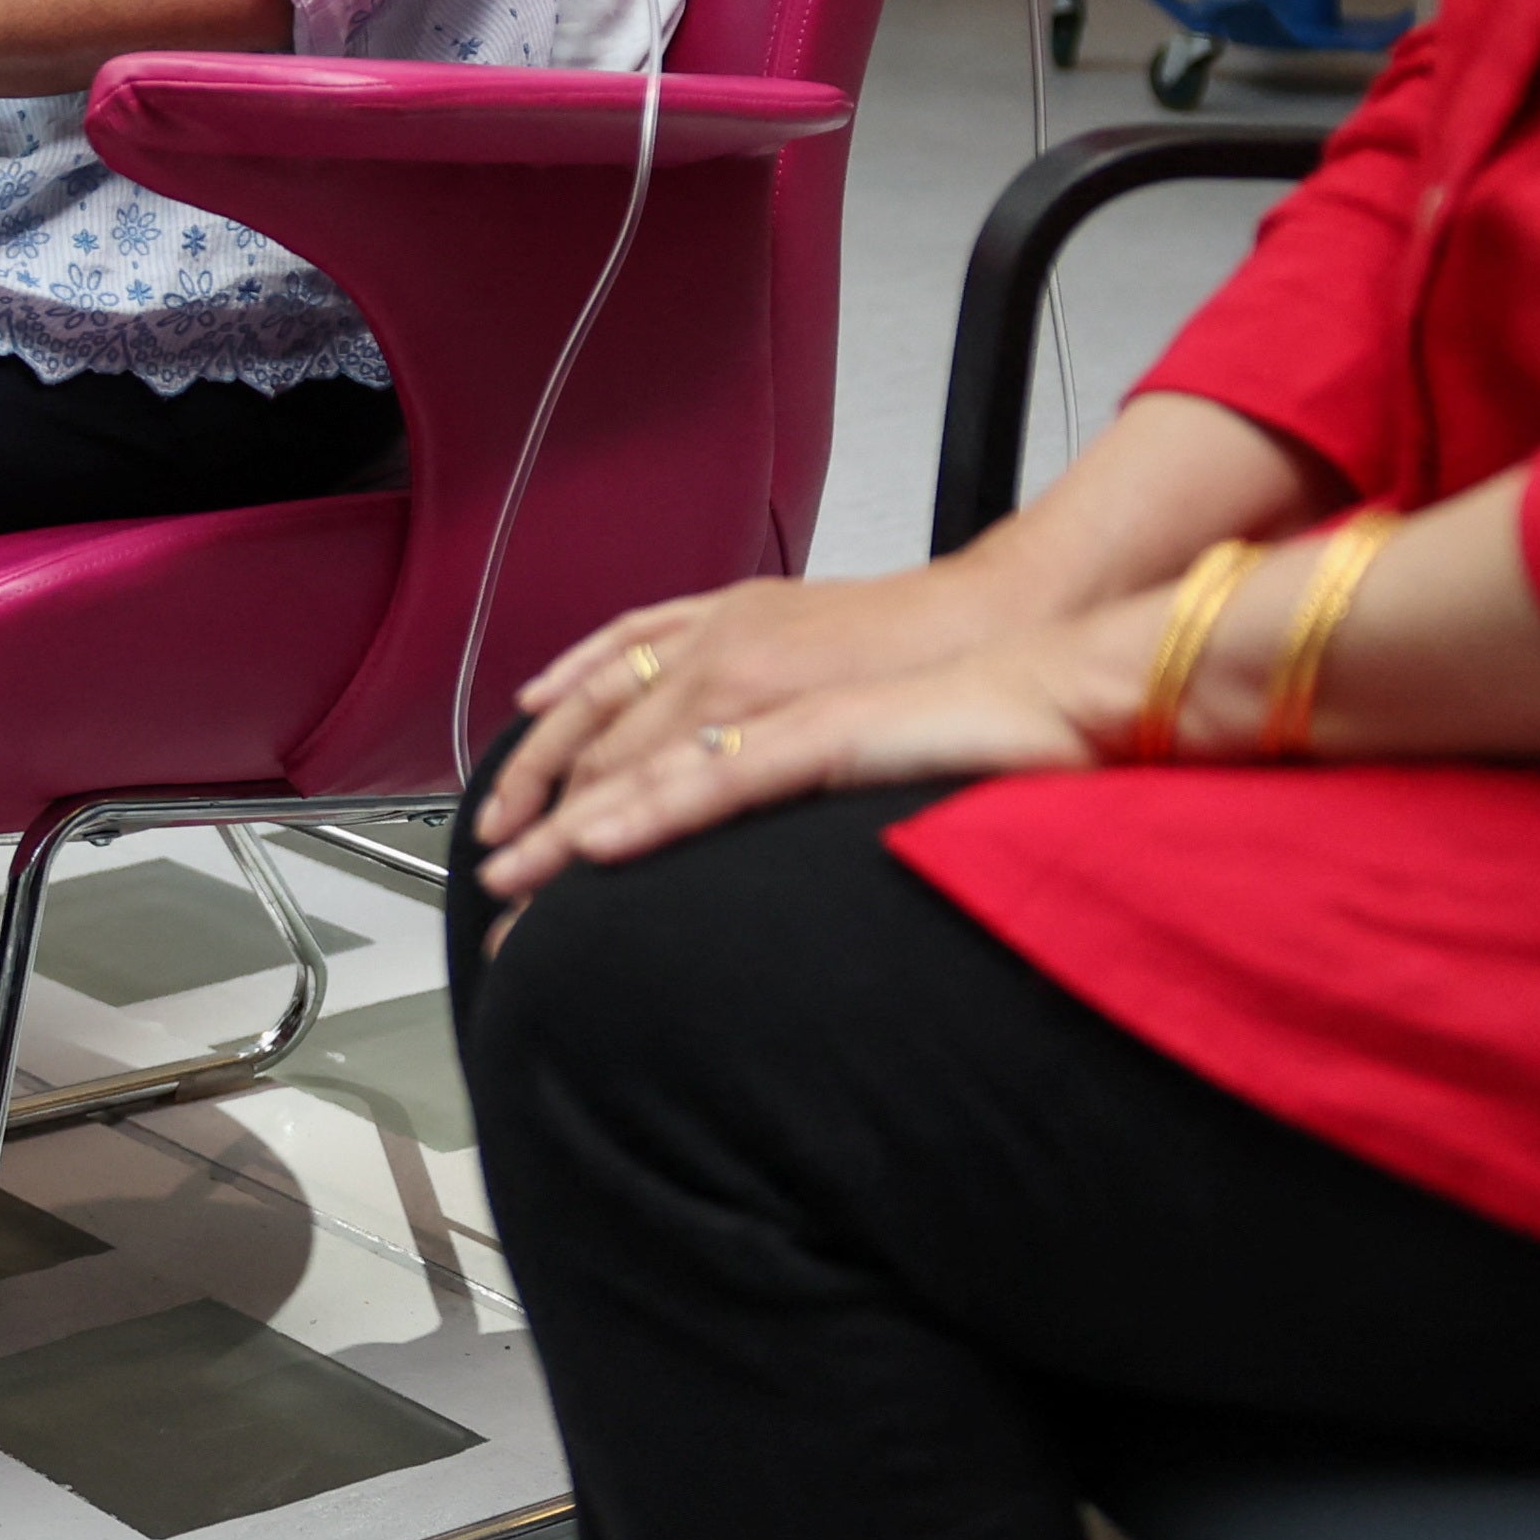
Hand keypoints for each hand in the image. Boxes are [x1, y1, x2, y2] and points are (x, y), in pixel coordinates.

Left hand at [476, 587, 1140, 903]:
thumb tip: (720, 788)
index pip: (608, 727)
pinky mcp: (817, 727)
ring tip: (513, 886)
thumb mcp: (829, 705)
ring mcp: (767, 690)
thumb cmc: (951, 686)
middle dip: (536, 820)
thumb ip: (764, 740)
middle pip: (601, 749)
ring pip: (638, 764)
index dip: (548, 789)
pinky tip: (597, 846)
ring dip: (566, 831)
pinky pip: (713, 774)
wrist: (1051, 659)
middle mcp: (727, 662)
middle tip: (488, 885)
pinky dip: (646, 811)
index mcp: (724, 653)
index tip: (508, 846)